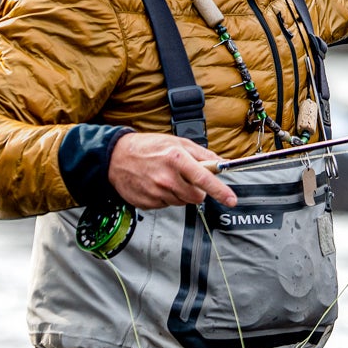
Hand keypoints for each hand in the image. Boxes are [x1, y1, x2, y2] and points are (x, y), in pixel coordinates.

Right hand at [106, 132, 237, 209]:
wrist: (116, 157)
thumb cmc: (148, 147)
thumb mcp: (177, 142)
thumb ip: (202, 154)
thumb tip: (221, 163)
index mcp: (177, 159)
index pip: (205, 180)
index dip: (221, 191)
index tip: (231, 199)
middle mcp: (167, 178)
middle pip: (196, 196)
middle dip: (196, 190)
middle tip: (185, 177)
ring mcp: (156, 192)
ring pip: (182, 202)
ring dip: (180, 193)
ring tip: (166, 177)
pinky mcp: (147, 203)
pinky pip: (167, 205)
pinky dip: (165, 197)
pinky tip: (156, 184)